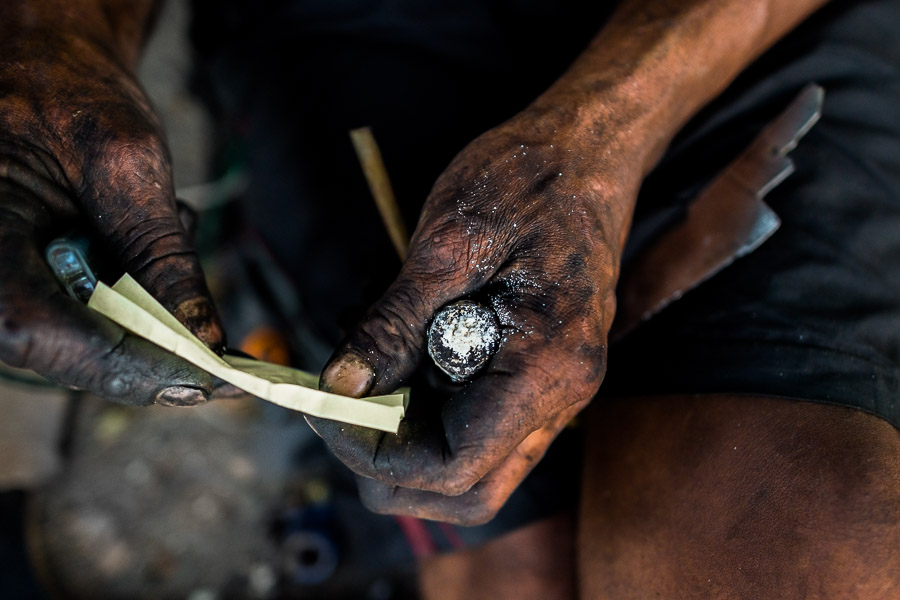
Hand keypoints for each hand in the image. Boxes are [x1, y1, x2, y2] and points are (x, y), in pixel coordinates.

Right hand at [0, 29, 223, 405]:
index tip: (201, 378)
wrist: (49, 68)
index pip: (37, 331)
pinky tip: (144, 239)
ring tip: (163, 227)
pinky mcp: (33, 285)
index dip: (123, 365)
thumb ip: (162, 255)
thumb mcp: (127, 166)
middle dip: (150, 353)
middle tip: (218, 354)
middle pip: (62, 351)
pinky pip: (89, 319)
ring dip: (149, 315)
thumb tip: (203, 336)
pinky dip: (139, 298)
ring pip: (83, 343)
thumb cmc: (71, 96)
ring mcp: (7, 283)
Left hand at [309, 105, 639, 524]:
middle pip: (469, 489)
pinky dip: (427, 414)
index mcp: (547, 365)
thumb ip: (392, 324)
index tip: (328, 411)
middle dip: (391, 471)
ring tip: (364, 380)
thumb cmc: (527, 180)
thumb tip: (340, 385)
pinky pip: (479, 426)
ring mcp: (555, 390)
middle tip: (339, 414)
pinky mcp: (538, 375)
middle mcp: (562, 394)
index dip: (379, 456)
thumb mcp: (447, 242)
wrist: (587, 151)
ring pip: (474, 466)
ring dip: (407, 445)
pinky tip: (397, 361)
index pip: (455, 465)